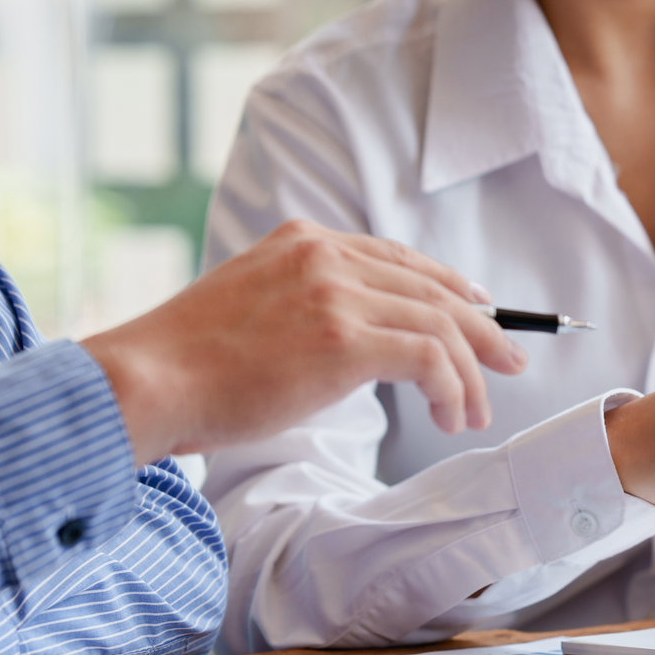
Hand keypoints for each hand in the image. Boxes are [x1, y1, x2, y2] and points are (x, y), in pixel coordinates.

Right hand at [81, 220, 526, 464]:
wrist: (145, 381)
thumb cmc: (188, 366)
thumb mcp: (252, 307)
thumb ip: (306, 304)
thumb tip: (358, 341)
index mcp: (304, 240)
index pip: (399, 259)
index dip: (449, 289)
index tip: (478, 314)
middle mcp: (325, 255)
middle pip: (432, 287)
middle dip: (481, 328)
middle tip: (509, 364)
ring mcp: (336, 292)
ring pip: (441, 324)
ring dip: (469, 373)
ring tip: (474, 412)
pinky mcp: (344, 338)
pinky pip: (430, 356)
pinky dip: (452, 387)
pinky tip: (451, 414)